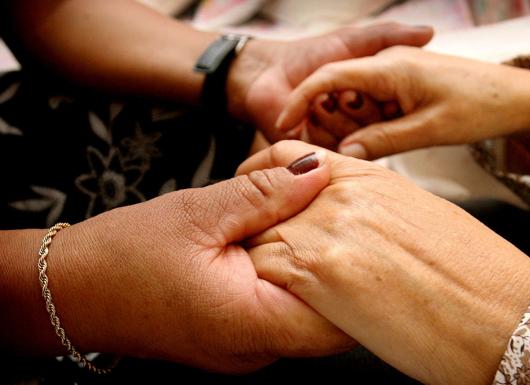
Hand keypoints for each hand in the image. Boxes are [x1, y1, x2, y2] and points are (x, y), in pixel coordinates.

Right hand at [46, 158, 350, 371]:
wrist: (73, 291)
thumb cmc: (123, 256)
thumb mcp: (199, 212)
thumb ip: (265, 194)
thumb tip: (318, 171)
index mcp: (249, 323)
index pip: (342, 322)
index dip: (369, 279)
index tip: (377, 235)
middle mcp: (256, 348)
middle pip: (333, 319)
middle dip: (349, 268)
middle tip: (354, 218)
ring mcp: (247, 347)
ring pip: (310, 315)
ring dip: (320, 271)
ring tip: (322, 223)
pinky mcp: (238, 335)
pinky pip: (284, 311)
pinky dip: (294, 278)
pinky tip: (287, 242)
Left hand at [226, 24, 432, 143]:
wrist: (266, 70)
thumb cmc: (309, 53)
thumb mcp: (352, 41)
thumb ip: (388, 36)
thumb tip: (429, 32)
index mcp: (375, 102)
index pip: (397, 113)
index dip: (390, 103)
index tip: (378, 91)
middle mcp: (361, 124)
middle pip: (375, 132)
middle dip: (358, 110)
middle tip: (342, 95)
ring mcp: (339, 140)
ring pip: (351, 143)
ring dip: (334, 118)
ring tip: (320, 102)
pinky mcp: (317, 152)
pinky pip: (326, 151)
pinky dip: (315, 130)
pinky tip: (303, 117)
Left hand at [238, 141, 529, 384]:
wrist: (502, 314)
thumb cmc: (471, 271)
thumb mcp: (414, 215)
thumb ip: (366, 205)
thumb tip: (337, 210)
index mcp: (366, 176)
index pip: (286, 157)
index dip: (258, 175)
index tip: (253, 198)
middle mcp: (341, 193)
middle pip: (264, 201)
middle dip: (256, 230)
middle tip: (266, 258)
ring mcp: (328, 228)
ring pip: (258, 238)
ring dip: (263, 264)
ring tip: (290, 291)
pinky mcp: (320, 271)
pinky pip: (264, 271)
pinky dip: (267, 291)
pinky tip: (296, 306)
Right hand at [276, 48, 529, 159]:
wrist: (518, 95)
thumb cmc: (480, 106)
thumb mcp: (429, 129)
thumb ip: (383, 141)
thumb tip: (344, 155)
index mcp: (390, 67)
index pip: (329, 77)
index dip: (300, 100)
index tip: (282, 125)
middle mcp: (387, 64)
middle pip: (338, 93)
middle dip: (337, 122)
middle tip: (359, 147)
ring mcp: (395, 72)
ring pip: (355, 101)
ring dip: (358, 125)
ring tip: (388, 140)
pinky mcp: (403, 83)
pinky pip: (373, 104)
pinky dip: (373, 123)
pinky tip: (392, 136)